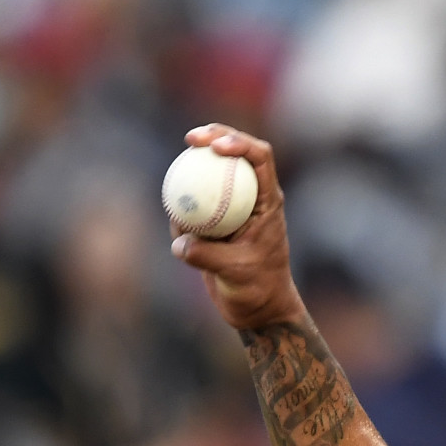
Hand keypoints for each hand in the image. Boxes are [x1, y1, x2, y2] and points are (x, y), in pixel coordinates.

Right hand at [169, 124, 304, 331]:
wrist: (256, 309)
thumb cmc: (257, 290)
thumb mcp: (236, 273)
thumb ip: (207, 256)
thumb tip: (179, 242)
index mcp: (268, 201)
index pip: (260, 158)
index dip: (239, 142)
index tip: (215, 147)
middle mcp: (251, 198)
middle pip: (234, 154)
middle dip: (214, 136)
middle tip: (191, 139)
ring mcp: (231, 208)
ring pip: (210, 175)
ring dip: (192, 170)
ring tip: (177, 181)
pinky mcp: (212, 223)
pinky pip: (192, 206)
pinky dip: (180, 209)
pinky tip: (177, 225)